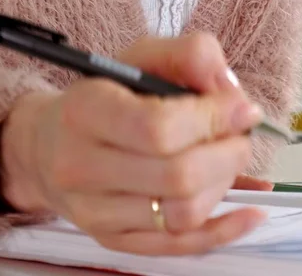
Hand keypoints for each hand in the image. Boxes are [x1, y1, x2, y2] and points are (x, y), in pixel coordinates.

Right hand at [0, 33, 268, 254]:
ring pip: (183, 213)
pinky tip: (249, 211)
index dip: (213, 119)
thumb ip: (190, 56)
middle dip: (228, 154)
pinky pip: (179, 246)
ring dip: (225, 184)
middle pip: (178, 176)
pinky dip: (224, 229)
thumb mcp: (143, 57)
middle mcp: (80, 167)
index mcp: (85, 111)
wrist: (52, 144)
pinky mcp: (115, 239)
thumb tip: (231, 90)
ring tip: (228, 160)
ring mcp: (95, 212)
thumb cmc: (107, 98)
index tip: (242, 109)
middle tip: (241, 137)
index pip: (159, 128)